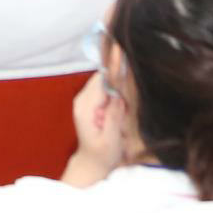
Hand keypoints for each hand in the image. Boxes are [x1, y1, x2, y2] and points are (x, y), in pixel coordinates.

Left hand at [63, 71, 125, 187]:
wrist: (92, 162)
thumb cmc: (102, 155)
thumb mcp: (110, 140)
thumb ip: (114, 118)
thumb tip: (119, 97)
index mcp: (85, 108)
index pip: (102, 82)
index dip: (113, 67)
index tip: (120, 50)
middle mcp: (83, 99)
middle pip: (103, 77)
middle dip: (119, 79)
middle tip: (129, 96)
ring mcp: (86, 99)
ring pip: (106, 82)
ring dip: (119, 88)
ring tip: (121, 114)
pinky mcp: (92, 101)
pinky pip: (106, 89)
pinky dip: (116, 94)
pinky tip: (120, 110)